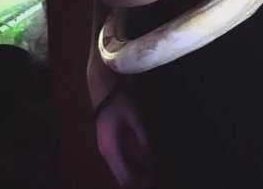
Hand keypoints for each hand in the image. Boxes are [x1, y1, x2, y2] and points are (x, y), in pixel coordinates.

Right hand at [87, 48, 155, 187]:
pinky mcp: (110, 141)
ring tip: (156, 174)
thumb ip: (144, 137)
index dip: (143, 182)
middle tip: (161, 179)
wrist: (102, 84)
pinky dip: (134, 165)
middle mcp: (107, 152)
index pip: (126, 178)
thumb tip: (156, 157)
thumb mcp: (135, 116)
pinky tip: (147, 163)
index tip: (160, 180)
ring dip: (138, 174)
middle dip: (141, 181)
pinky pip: (122, 161)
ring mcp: (107, 147)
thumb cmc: (118, 98)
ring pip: (122, 170)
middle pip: (123, 178)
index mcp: (111, 149)